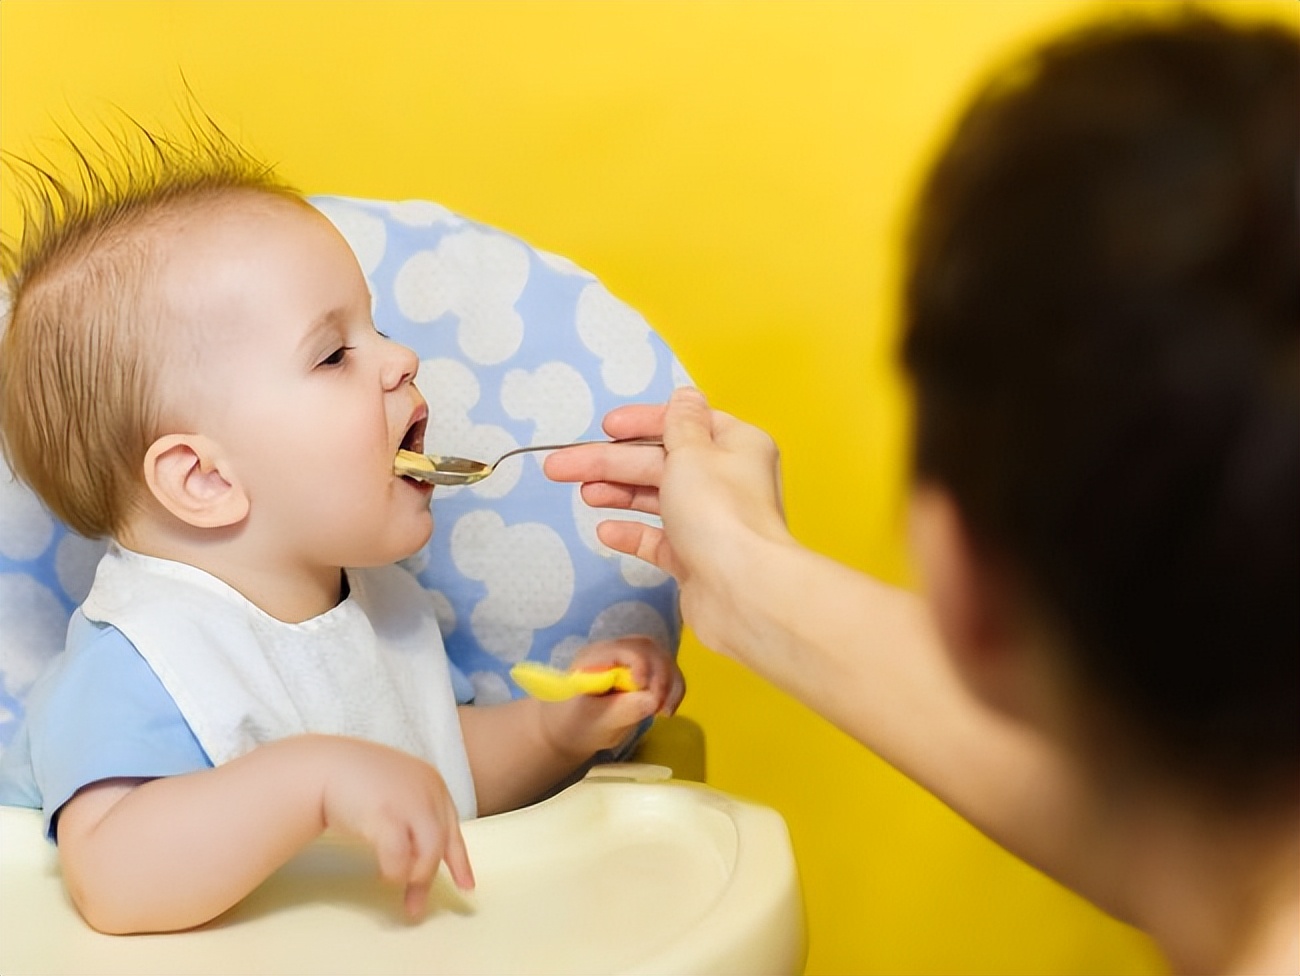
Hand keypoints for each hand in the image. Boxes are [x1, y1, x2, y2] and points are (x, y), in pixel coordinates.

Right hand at [317, 737, 473, 917]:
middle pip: (440, 843)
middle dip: (426, 878)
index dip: (460, 861)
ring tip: (392, 882)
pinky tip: (383, 875)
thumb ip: (416, 816)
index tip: (467, 887)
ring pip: (428, 852)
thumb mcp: (398, 792)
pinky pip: (400, 855)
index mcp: (433, 783)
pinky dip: (394, 870)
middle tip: (415, 907)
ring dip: (413, 876)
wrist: (324, 767)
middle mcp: (427, 790)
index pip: (453, 828)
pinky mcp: (386, 814)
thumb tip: (420, 861)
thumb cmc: (358, 782)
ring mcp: (408, 801)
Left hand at [538, 636, 685, 756]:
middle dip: (661, 675)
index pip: (623, 648)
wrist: (570, 730)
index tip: (645, 689)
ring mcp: (629, 660)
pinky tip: (667, 710)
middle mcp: (614, 652)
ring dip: (671, 683)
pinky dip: (674, 689)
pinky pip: (666, 671)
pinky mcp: (642, 671)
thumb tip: (653, 699)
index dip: (640, 664)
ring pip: (661, 657)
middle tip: (661, 706)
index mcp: (594, 658)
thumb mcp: (595, 722)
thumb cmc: (575, 726)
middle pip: (648, 648)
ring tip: (666, 712)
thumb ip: (622, 710)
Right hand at [545, 387, 792, 652]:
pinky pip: (659, 539)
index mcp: (736, 445)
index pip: (684, 422)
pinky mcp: (696, 558)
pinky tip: (606, 531)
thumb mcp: (692, 452)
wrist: (742, 591)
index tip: (606, 427)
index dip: (642, 422)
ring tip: (583, 494)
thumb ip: (679, 423)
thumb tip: (685, 396)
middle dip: (611, 463)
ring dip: (618, 493)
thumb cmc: (719, 512)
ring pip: (657, 499)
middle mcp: (726, 480)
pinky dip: (633, 532)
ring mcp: (710, 522)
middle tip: (561, 466)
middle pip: (660, 462)